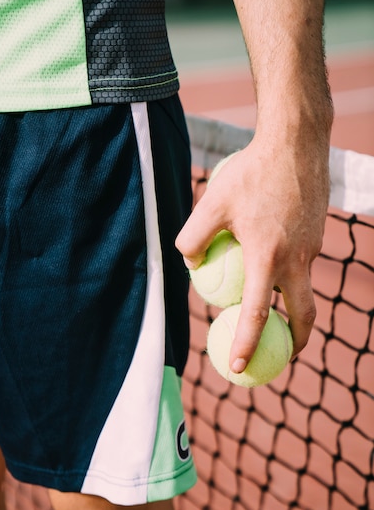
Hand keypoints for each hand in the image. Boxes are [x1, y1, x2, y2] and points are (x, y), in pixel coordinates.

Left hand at [175, 131, 329, 372]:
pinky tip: (273, 262)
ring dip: (294, 309)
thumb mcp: (211, 203)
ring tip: (277, 315)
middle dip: (296, 342)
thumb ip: (193, 237)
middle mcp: (297, 258)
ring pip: (305, 288)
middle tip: (282, 354)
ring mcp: (312, 247)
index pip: (259, 313)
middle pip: (303, 315)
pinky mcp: (317, 234)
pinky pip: (304, 264)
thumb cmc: (250, 173)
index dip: (248, 344)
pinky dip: (291, 276)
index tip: (238, 367)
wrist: (295, 143)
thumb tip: (191, 265)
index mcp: (269, 257)